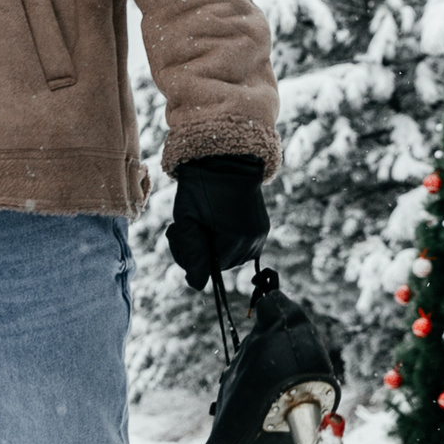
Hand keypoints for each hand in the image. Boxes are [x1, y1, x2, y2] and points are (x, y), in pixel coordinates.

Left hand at [166, 155, 268, 288]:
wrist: (226, 159)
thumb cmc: (201, 187)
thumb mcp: (186, 219)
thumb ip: (190, 253)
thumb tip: (196, 284)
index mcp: (233, 243)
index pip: (208, 269)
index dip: (191, 255)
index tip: (180, 232)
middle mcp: (252, 243)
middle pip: (221, 264)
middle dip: (203, 249)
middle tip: (190, 224)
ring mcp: (260, 236)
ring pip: (231, 256)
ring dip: (216, 244)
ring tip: (206, 219)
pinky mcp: (263, 228)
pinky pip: (242, 245)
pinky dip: (228, 237)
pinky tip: (220, 219)